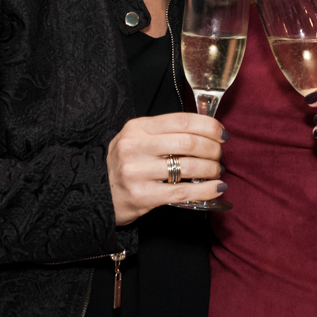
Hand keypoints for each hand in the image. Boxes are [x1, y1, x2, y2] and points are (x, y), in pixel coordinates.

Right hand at [106, 112, 226, 224]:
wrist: (94, 193)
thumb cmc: (124, 164)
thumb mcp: (137, 139)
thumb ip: (165, 133)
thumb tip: (207, 132)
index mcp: (137, 127)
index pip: (182, 120)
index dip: (209, 126)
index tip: (222, 134)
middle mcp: (134, 146)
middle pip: (189, 142)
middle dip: (213, 149)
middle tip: (219, 156)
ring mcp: (136, 172)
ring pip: (188, 166)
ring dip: (211, 170)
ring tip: (216, 172)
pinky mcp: (141, 196)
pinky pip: (182, 192)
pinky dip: (206, 190)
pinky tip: (216, 189)